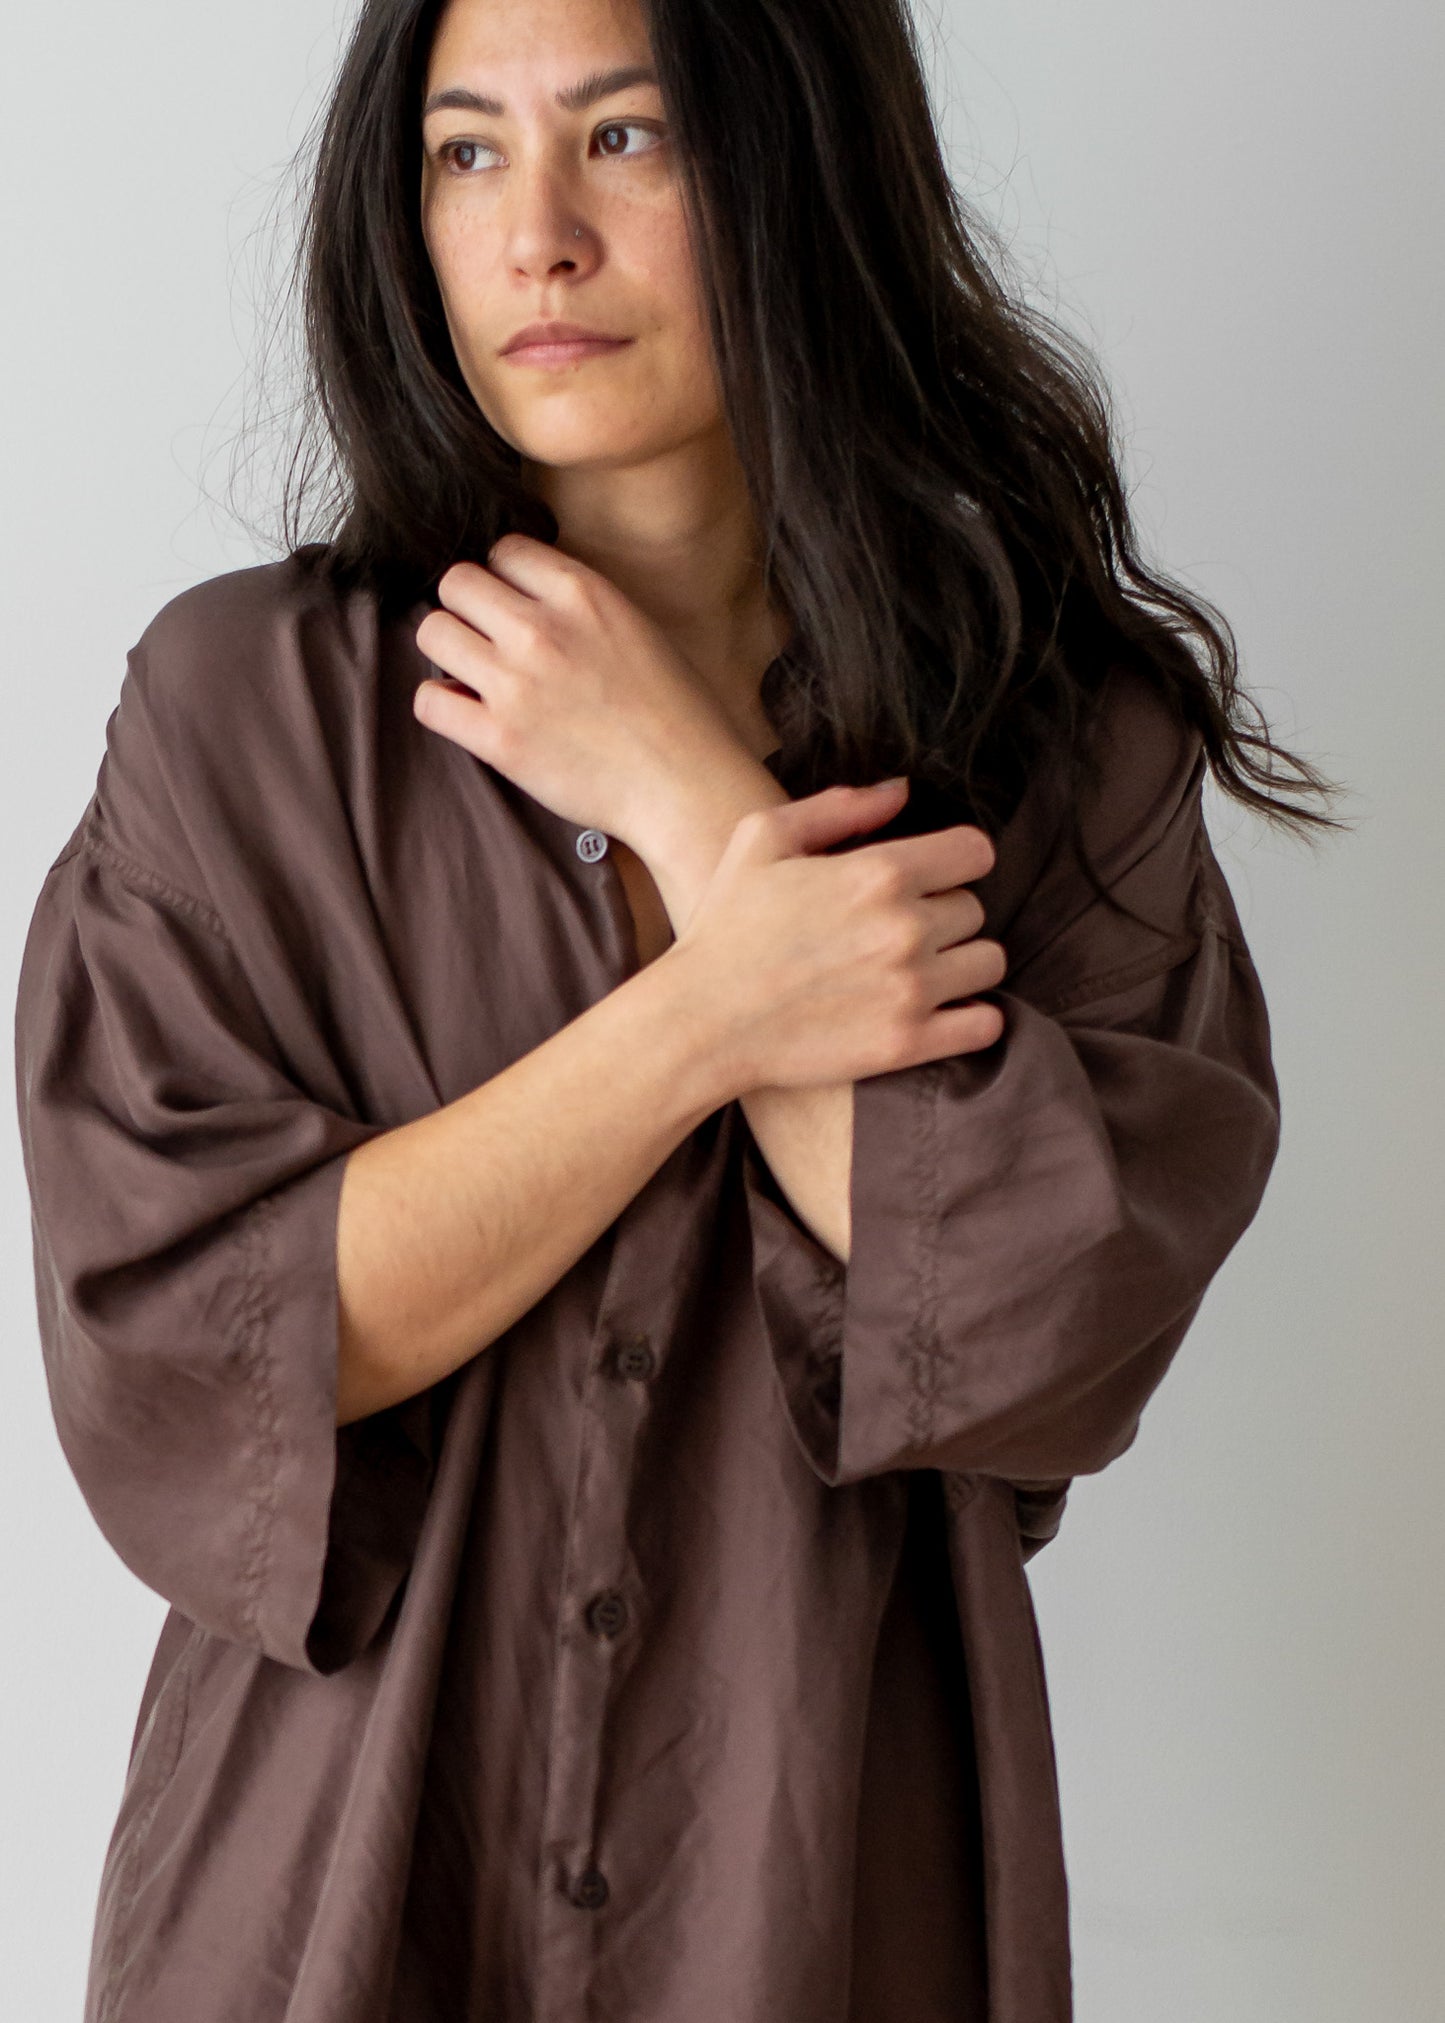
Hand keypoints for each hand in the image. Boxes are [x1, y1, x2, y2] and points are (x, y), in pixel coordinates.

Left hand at [412, 534, 753, 842]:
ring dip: (449, 652)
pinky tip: (470, 715)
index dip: (505, 579)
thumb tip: (525, 600)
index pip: (503, 551)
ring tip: (476, 676)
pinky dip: (442, 705)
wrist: (685, 785)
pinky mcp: (499, 739)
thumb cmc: (675, 713)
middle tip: (489, 642)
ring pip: (432, 632)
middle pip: (456, 583)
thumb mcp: (638, 627)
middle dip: (467, 609)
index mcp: (582, 592)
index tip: (516, 608)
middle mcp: (542, 629)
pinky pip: (429, 700)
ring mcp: (516, 684)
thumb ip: (580, 605)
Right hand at [669, 777, 1008, 1094]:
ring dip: (960, 965)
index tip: (932, 880)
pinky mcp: (908, 1042)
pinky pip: (985, 1024)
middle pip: (974, 910)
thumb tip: (902, 792)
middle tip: (899, 933)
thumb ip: (839, 807)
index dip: (955, 862)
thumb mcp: (762, 838)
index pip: (974, 853)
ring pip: (987, 962)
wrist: (702, 1020)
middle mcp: (905, 927)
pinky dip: (972, 1019)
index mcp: (879, 872)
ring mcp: (911, 988)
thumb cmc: (726, 926)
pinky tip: (940, 1013)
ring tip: (918, 972)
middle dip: (943, 916)